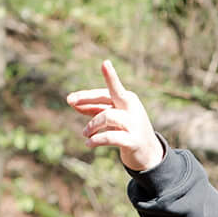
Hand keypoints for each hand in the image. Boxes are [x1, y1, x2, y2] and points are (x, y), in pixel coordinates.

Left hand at [66, 59, 164, 173]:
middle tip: (69, 100)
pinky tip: (88, 143)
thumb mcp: (112, 117)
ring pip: (107, 117)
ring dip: (92, 125)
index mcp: (127, 99)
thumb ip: (94, 108)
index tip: (105, 63)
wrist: (148, 153)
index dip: (110, 76)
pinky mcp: (133, 141)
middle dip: (88, 97)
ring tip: (85, 133)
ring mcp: (134, 124)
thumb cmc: (126, 130)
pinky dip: (96, 139)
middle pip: (109, 96)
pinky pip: (110, 137)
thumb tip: (71, 101)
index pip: (113, 88)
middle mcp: (132, 108)